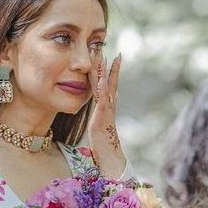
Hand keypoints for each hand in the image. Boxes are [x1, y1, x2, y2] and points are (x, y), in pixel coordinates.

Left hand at [86, 52, 124, 176]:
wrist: (110, 158)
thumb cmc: (103, 146)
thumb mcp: (98, 127)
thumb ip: (100, 117)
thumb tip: (103, 111)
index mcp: (106, 107)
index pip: (106, 86)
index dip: (106, 71)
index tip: (107, 56)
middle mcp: (108, 106)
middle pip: (108, 81)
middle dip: (106, 65)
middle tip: (105, 48)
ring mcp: (106, 110)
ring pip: (105, 86)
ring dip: (104, 71)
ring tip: (103, 56)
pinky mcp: (102, 116)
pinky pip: (102, 99)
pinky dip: (102, 88)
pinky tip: (100, 78)